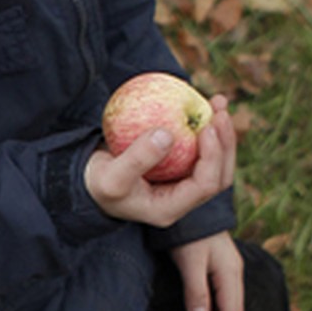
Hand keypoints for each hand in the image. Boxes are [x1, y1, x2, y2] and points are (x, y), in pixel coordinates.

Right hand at [84, 95, 235, 227]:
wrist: (86, 182)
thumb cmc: (96, 183)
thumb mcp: (111, 175)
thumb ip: (138, 158)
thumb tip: (167, 134)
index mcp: (170, 207)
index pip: (205, 185)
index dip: (213, 156)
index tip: (206, 127)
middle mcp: (181, 198)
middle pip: (218, 175)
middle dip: (225, 143)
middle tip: (220, 112)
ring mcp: (179, 183)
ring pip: (213, 162)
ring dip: (220, 133)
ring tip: (217, 103)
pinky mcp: (173, 168)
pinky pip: (196, 148)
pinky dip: (202, 128)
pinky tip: (199, 104)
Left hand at [169, 230, 244, 310]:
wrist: (188, 204)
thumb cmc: (187, 232)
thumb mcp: (189, 262)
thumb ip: (196, 290)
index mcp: (231, 273)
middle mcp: (234, 272)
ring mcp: (227, 267)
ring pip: (225, 303)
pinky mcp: (217, 262)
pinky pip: (219, 293)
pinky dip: (209, 308)